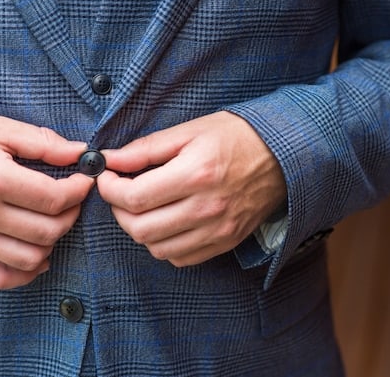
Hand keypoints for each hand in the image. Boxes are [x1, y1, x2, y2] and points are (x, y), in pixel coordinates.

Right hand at [0, 110, 94, 288]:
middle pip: (47, 231)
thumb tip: (79, 154)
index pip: (54, 199)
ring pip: (29, 258)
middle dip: (71, 215)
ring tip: (54, 223)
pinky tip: (36, 257)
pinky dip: (24, 274)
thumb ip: (41, 143)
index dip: (79, 191)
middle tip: (72, 200)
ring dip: (52, 243)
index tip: (84, 181)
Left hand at [96, 111, 286, 266]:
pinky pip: (181, 258)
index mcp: (196, 174)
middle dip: (118, 211)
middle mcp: (207, 208)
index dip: (109, 189)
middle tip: (119, 193)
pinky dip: (163, 244)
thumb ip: (145, 149)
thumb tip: (109, 159)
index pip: (134, 197)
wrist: (283, 155)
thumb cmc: (235, 137)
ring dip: (138, 230)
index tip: (105, 177)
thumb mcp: (189, 131)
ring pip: (157, 248)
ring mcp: (218, 230)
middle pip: (141, 228)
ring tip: (141, 208)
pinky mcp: (225, 242)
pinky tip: (164, 222)